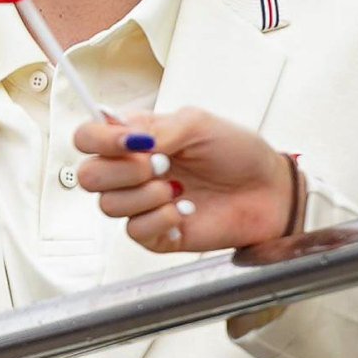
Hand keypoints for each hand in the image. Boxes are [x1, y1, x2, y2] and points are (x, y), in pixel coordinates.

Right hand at [72, 107, 303, 255]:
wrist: (270, 191)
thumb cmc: (239, 154)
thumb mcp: (198, 124)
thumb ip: (158, 128)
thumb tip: (130, 139)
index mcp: (136, 140)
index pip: (88, 137)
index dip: (99, 140)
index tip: (133, 142)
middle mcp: (133, 172)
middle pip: (88, 176)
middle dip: (123, 171)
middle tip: (159, 165)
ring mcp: (143, 205)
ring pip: (108, 206)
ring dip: (144, 196)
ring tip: (177, 188)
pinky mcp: (156, 234)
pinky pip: (134, 232)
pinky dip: (160, 219)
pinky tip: (185, 210)